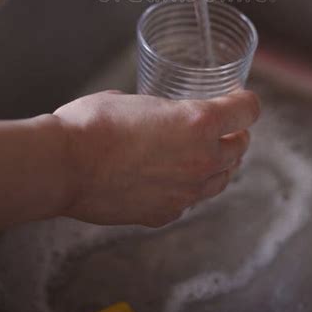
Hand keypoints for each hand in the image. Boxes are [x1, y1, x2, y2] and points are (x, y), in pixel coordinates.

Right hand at [53, 89, 259, 227]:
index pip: (247, 111)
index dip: (246, 102)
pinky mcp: (165, 213)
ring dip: (220, 164)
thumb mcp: (136, 101)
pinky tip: (172, 178)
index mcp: (198, 122)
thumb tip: (160, 117)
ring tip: (205, 154)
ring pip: (221, 179)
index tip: (239, 99)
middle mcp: (201, 159)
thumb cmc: (93, 123)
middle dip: (235, 134)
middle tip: (225, 128)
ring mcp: (185, 192)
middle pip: (240, 147)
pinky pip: (190, 199)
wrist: (63, 165)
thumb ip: (162, 111)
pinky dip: (188, 187)